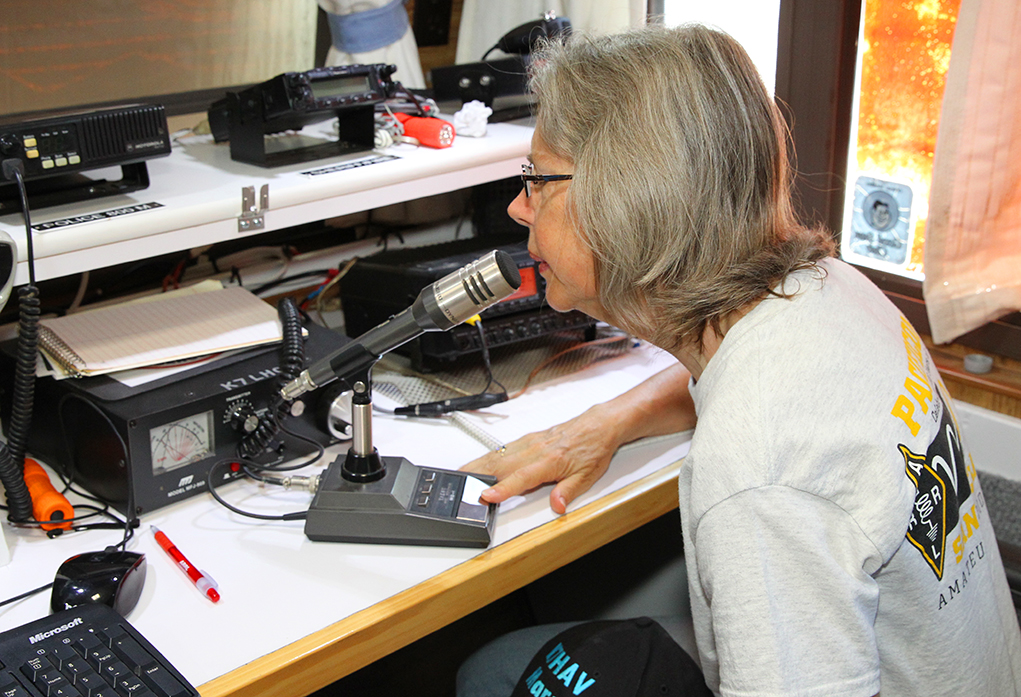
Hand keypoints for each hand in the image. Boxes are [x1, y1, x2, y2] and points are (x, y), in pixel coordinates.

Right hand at [461, 363, 694, 513]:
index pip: (520, 478)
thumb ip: (568, 493)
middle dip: (478, 475)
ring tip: (461, 473)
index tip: (486, 495)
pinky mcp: (529, 438)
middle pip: (501, 464)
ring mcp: (530, 442)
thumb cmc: (594, 449)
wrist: (600, 426)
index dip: (502, 488)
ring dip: (479, 464)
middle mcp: (536, 450)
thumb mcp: (587, 477)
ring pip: (499, 454)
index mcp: (549, 462)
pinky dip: (489, 455)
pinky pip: (505, 447)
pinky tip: (481, 461)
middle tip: (459, 485)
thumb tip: (557, 507)